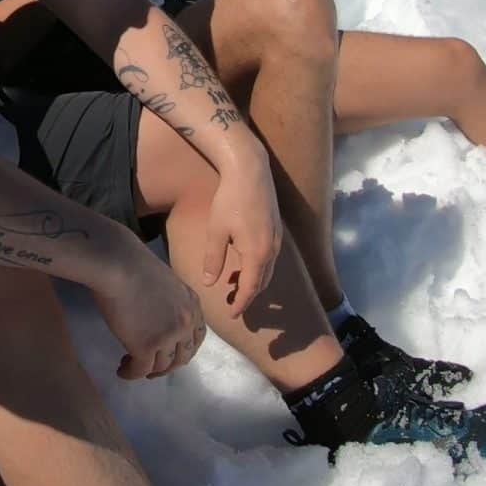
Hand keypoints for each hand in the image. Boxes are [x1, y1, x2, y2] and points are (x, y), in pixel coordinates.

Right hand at [90, 244, 206, 380]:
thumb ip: (168, 302)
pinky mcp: (146, 346)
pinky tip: (122, 371)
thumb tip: (156, 314)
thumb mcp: (164, 282)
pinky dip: (131, 374)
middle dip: (169, 366)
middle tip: (153, 367)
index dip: (184, 349)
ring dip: (148, 371)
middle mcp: (185, 323)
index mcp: (192, 305)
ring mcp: (167, 337)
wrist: (118, 264)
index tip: (171, 353)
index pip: (197, 337)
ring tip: (132, 367)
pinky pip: (140, 369)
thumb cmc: (133, 264)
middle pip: (183, 356)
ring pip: (162, 367)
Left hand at [202, 156, 281, 319]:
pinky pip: (270, 258)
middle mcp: (272, 250)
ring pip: (268, 270)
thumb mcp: (216, 231)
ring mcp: (277, 239)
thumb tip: (208, 283)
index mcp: (257, 254)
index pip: (250, 289)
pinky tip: (243, 262)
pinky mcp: (277, 229)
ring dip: (254, 281)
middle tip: (234, 305)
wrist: (250, 170)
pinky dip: (258, 267)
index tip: (232, 316)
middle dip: (249, 296)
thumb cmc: (229, 200)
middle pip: (262, 282)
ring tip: (235, 285)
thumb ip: (213, 260)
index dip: (241, 305)